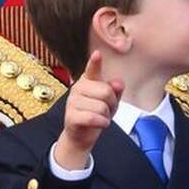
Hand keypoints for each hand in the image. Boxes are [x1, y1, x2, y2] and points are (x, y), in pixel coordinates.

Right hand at [54, 50, 123, 169]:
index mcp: (88, 80)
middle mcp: (78, 87)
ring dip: (106, 115)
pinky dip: (102, 122)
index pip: (92, 69)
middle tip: (107, 110)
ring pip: (101, 106)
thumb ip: (116, 90)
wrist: (82, 135)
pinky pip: (93, 117)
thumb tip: (117, 82)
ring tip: (100, 117)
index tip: (97, 54)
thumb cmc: (97, 113)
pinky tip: (100, 123)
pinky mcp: (71, 116)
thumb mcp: (111, 101)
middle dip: (112, 103)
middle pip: (106, 91)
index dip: (95, 62)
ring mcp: (72, 101)